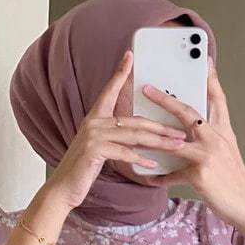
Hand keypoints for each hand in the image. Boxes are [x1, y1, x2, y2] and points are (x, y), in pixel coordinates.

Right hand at [45, 49, 187, 210]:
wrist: (63, 188)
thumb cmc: (83, 170)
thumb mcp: (100, 149)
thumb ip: (115, 139)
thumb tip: (138, 137)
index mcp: (95, 118)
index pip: (110, 91)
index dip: (120, 74)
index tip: (130, 56)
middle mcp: (94, 123)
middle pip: (135, 120)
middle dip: (161, 126)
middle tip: (181, 131)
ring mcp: (93, 136)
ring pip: (134, 135)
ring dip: (158, 141)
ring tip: (176, 145)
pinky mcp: (94, 150)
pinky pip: (124, 152)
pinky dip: (140, 158)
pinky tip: (153, 163)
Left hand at [138, 56, 244, 233]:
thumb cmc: (234, 181)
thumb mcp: (228, 154)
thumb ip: (212, 139)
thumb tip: (192, 132)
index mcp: (224, 131)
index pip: (217, 99)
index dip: (211, 79)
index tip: (204, 60)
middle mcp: (216, 138)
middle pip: (188, 112)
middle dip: (166, 99)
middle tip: (148, 88)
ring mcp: (208, 155)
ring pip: (173, 140)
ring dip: (151, 135)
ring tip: (135, 130)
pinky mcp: (199, 173)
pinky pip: (173, 173)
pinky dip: (160, 176)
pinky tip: (149, 177)